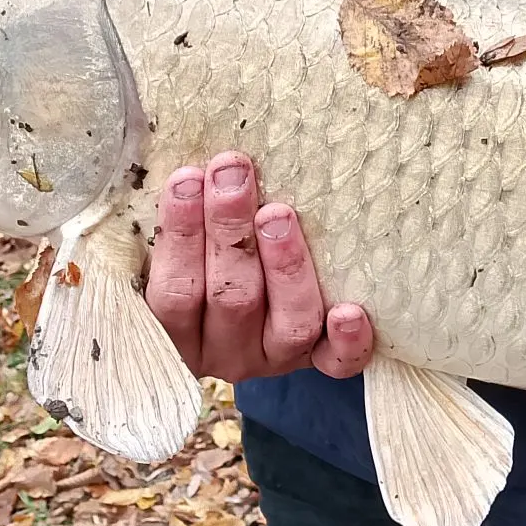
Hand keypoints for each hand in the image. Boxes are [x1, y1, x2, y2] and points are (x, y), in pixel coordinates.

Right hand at [145, 151, 375, 383]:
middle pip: (230, 299)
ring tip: (279, 213)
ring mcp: (274, 359)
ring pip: (286, 324)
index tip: (188, 176)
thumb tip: (186, 162)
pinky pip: (336, 362)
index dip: (180, 235)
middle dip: (230, 232)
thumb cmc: (201, 263)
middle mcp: (225, 352)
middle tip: (233, 175)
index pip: (175, 292)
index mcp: (178, 332)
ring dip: (284, 266)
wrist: (240, 315)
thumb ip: (177, 223)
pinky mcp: (319, 363)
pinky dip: (346, 341)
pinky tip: (350, 311)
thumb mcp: (175, 254)